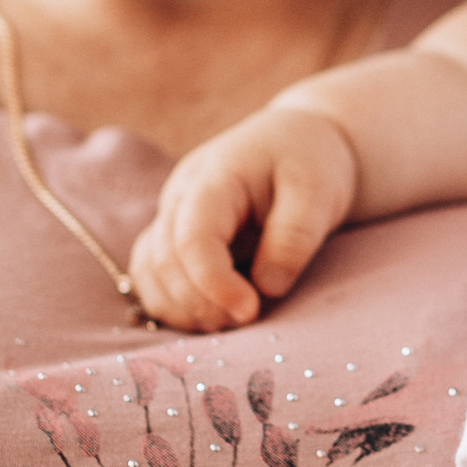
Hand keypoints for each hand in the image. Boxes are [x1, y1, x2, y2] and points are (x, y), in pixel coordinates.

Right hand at [128, 104, 358, 327]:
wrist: (302, 141)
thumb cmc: (312, 161)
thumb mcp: (318, 191)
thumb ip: (294, 236)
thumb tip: (267, 287)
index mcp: (216, 176)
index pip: (193, 237)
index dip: (214, 283)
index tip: (250, 311)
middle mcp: (181, 195)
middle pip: (164, 259)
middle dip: (200, 302)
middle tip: (246, 322)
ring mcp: (172, 214)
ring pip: (148, 270)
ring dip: (180, 308)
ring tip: (228, 324)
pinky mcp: (175, 235)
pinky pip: (152, 275)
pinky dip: (172, 303)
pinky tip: (210, 318)